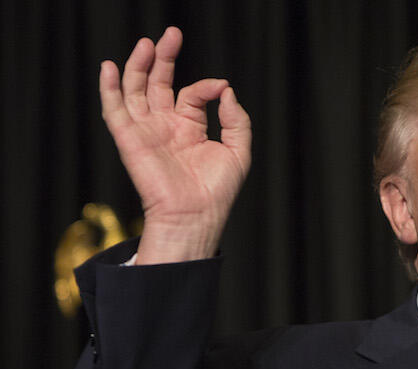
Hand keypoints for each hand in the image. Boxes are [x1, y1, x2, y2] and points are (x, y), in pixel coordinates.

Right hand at [99, 27, 250, 263]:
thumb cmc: (218, 191)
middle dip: (163, 58)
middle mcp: (166, 126)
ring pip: (136, 91)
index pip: (192, 93)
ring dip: (138, 66)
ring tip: (147, 44)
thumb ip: (237, 118)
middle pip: (158, 84)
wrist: (196, 215)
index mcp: (190, 127)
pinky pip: (115, 111)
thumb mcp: (239, 150)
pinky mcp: (130, 140)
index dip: (206, 86)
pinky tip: (109, 67)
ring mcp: (147, 132)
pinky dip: (109, 89)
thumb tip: (226, 89)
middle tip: (171, 35)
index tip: (221, 88)